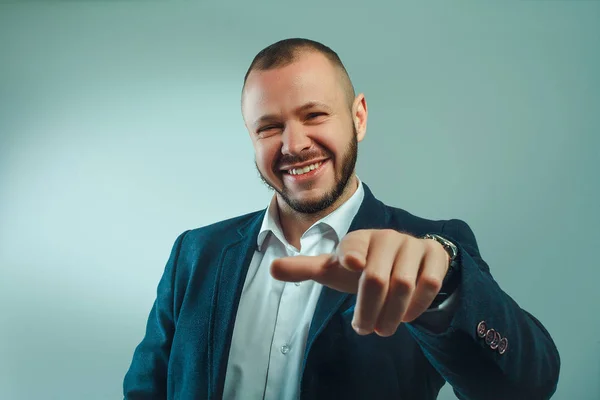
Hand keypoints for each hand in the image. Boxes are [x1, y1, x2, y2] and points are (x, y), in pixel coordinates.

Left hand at [270, 229, 449, 336]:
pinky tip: (406, 315)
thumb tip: (271, 268)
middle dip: (369, 310)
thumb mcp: (334, 270)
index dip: (353, 254)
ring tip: (383, 328)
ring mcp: (412, 244)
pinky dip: (417, 306)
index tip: (352, 265)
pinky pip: (429, 284)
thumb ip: (305, 269)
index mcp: (358, 240)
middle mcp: (386, 237)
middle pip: (376, 278)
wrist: (406, 260)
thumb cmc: (362, 266)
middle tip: (364, 329)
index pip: (354, 245)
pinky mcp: (434, 254)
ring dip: (392, 314)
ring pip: (403, 284)